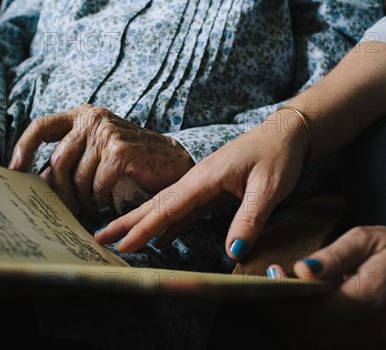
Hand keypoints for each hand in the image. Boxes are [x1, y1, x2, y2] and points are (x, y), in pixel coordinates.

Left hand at [9, 104, 193, 217]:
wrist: (171, 160)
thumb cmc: (129, 160)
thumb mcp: (95, 153)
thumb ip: (69, 160)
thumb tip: (37, 181)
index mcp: (82, 116)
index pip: (42, 126)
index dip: (24, 147)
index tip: (15, 170)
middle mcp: (93, 119)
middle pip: (58, 160)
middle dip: (59, 191)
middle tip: (66, 210)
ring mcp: (107, 132)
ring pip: (78, 176)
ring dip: (82, 200)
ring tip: (88, 211)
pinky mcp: (121, 150)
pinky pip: (98, 183)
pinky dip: (100, 198)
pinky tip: (105, 202)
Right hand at [95, 108, 309, 259]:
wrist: (285, 133)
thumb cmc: (277, 155)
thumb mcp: (269, 188)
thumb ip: (249, 218)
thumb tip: (231, 252)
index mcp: (203, 178)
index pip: (167, 207)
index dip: (144, 228)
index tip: (122, 244)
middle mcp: (196, 181)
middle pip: (156, 205)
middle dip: (127, 223)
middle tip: (100, 238)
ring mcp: (202, 185)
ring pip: (166, 208)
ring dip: (142, 223)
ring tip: (121, 238)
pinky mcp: (211, 190)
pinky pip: (184, 211)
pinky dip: (169, 225)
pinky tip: (162, 238)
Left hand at [267, 225, 385, 348]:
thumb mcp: (366, 239)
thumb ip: (332, 256)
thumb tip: (301, 270)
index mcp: (369, 298)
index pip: (314, 312)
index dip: (283, 301)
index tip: (268, 277)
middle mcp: (371, 328)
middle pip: (308, 332)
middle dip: (278, 312)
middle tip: (261, 288)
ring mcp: (371, 342)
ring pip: (313, 342)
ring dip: (289, 322)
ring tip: (275, 296)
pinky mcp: (369, 346)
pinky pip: (326, 343)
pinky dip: (306, 329)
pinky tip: (297, 309)